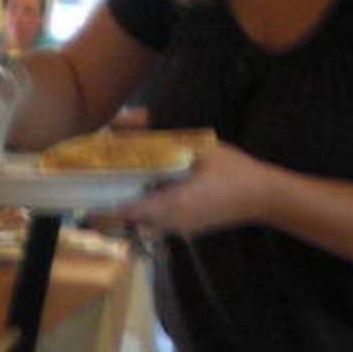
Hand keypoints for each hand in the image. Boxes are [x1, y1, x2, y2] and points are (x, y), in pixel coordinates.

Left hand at [106, 143, 280, 240]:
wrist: (263, 197)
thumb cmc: (234, 171)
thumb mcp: (201, 147)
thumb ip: (162, 137)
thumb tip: (126, 120)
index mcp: (170, 205)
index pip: (124, 212)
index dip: (102, 202)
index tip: (89, 186)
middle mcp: (168, 224)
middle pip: (126, 222)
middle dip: (108, 207)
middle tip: (97, 184)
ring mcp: (176, 230)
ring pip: (138, 225)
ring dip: (126, 209)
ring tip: (118, 185)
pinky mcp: (184, 231)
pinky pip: (155, 225)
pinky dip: (144, 211)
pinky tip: (148, 190)